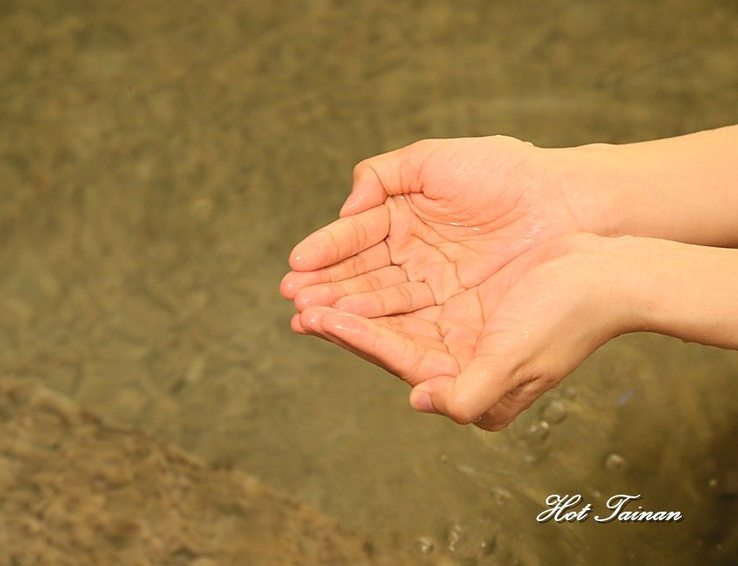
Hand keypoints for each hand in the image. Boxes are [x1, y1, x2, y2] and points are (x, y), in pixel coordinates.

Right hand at [281, 136, 595, 316]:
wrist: (566, 204)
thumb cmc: (505, 173)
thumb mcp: (434, 161)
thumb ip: (381, 177)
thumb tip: (347, 209)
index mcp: (407, 222)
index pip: (358, 241)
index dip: (327, 252)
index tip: (296, 264)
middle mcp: (416, 261)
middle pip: (362, 279)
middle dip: (325, 288)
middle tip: (293, 298)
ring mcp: (436, 293)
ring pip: (380, 305)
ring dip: (342, 312)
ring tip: (308, 316)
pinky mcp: (458, 322)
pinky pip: (411, 326)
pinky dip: (377, 329)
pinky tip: (348, 327)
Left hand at [289, 234, 628, 429]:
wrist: (609, 272)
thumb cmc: (568, 316)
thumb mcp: (518, 359)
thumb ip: (469, 394)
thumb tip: (419, 400)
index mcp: (464, 379)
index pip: (394, 357)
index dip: (351, 337)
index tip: (312, 318)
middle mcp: (455, 357)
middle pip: (384, 336)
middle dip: (338, 317)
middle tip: (294, 300)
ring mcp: (458, 325)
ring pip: (391, 310)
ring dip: (350, 295)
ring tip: (307, 283)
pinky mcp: (462, 295)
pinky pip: (409, 286)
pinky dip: (378, 276)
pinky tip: (350, 264)